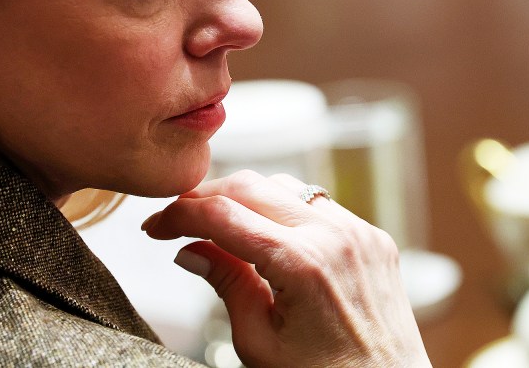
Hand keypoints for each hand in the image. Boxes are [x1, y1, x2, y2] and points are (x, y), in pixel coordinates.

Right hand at [141, 170, 430, 366]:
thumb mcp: (259, 343)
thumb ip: (226, 284)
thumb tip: (189, 250)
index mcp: (303, 264)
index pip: (223, 215)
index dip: (179, 215)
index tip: (155, 226)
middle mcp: (335, 236)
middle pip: (251, 185)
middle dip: (207, 196)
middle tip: (177, 221)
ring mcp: (360, 232)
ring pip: (285, 186)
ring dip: (246, 198)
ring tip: (217, 227)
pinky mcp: (374, 237)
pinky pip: (319, 205)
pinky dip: (285, 211)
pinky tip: (266, 236)